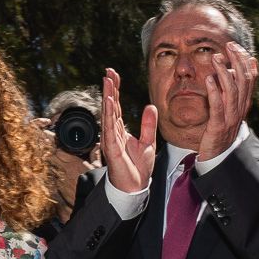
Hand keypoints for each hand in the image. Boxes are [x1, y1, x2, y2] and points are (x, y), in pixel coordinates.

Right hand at [100, 68, 156, 192]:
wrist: (135, 188)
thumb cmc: (138, 168)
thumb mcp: (148, 142)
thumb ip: (148, 125)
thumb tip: (150, 106)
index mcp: (121, 130)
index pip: (117, 106)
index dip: (116, 89)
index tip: (114, 74)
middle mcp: (113, 132)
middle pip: (111, 106)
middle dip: (110, 88)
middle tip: (108, 71)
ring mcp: (111, 139)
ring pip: (109, 113)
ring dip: (108, 96)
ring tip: (108, 81)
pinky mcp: (111, 147)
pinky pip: (110, 128)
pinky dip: (109, 114)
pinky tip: (110, 101)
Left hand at [198, 42, 257, 161]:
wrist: (218, 156)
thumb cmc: (221, 129)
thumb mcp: (230, 108)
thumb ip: (234, 89)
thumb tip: (238, 67)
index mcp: (244, 104)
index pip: (250, 78)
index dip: (244, 61)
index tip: (235, 46)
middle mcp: (240, 109)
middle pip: (243, 81)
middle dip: (236, 61)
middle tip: (228, 45)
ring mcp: (230, 118)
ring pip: (231, 91)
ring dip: (224, 72)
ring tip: (215, 57)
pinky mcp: (218, 126)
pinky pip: (217, 107)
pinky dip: (214, 92)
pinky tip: (209, 79)